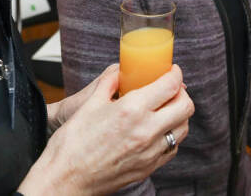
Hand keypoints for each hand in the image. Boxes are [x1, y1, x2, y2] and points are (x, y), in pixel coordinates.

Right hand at [19, 64, 193, 194]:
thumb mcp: (90, 104)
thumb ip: (110, 84)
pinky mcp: (148, 168)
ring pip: (183, 129)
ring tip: (167, 109)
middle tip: (172, 89)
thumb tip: (120, 73)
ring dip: (179, 115)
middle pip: (185, 106)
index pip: (170, 86)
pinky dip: (171, 136)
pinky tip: (158, 131)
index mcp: (132, 110)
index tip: (172, 71)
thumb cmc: (72, 143)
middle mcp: (146, 131)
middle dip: (182, 93)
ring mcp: (150, 152)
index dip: (175, 74)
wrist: (64, 179)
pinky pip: (172, 149)